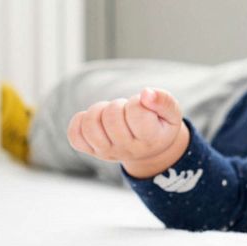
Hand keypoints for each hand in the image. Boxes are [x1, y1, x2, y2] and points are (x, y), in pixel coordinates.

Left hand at [67, 87, 188, 176]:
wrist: (150, 149)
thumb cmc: (160, 125)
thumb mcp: (171, 113)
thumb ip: (164, 101)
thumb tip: (146, 93)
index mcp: (150, 140)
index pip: (137, 112)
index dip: (138, 101)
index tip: (144, 106)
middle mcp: (127, 150)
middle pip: (111, 117)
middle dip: (119, 104)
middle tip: (127, 110)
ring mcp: (107, 152)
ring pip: (90, 125)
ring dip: (99, 110)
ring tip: (111, 112)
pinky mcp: (91, 151)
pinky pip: (74, 135)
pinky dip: (80, 121)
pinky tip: (96, 119)